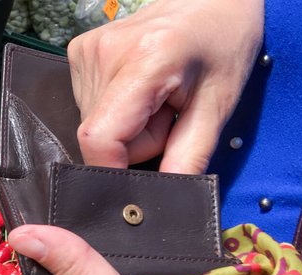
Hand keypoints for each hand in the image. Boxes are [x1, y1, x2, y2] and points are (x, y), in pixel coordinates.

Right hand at [67, 0, 262, 173]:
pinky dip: (115, 108)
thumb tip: (164, 201)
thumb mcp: (218, 107)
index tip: (138, 181)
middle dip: (135, 142)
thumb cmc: (223, 45)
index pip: (100, 138)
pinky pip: (87, 106)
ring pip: (93, 124)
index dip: (113, 170)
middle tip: (168, 115)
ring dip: (126, 125)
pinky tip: (140, 88)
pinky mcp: (78, 52)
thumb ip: (189, 157)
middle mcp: (105, 52)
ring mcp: (86, 50)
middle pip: (100, 135)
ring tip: (157, 98)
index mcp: (145, 61)